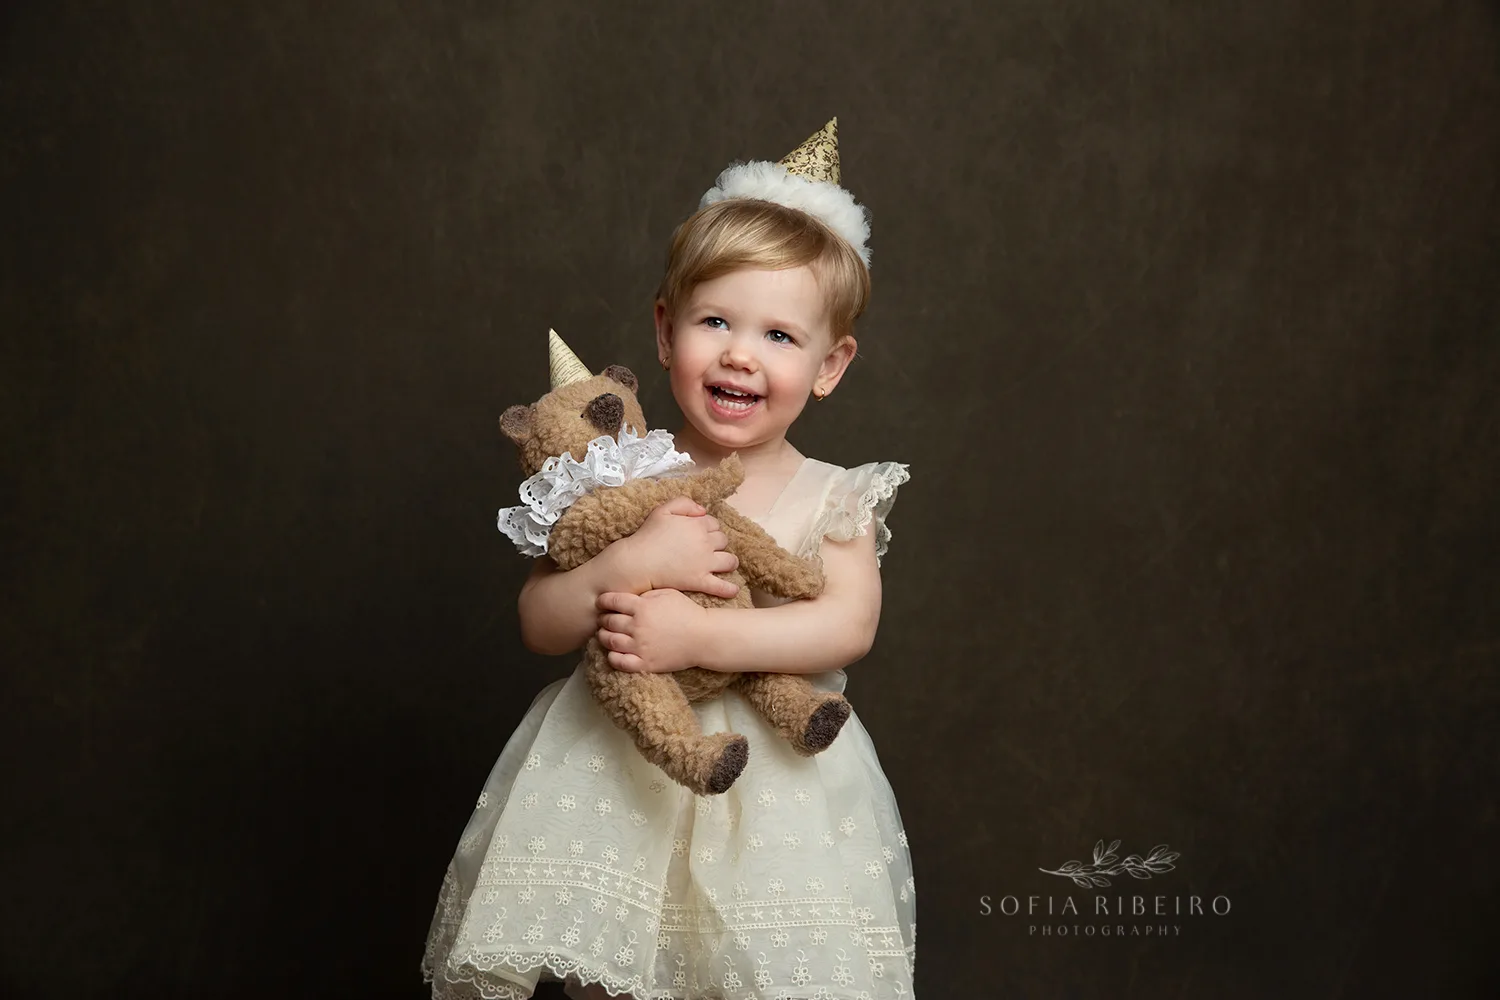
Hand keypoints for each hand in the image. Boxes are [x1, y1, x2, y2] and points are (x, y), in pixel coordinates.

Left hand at [595, 589, 707, 672]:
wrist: (704, 637)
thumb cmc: (687, 613)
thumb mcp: (668, 594)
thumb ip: (646, 594)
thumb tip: (628, 596)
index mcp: (642, 607)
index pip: (612, 601)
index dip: (603, 601)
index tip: (602, 602)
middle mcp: (638, 626)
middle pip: (608, 621)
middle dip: (603, 619)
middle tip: (604, 619)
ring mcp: (640, 646)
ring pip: (609, 641)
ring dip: (604, 636)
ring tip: (607, 634)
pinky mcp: (645, 663)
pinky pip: (619, 662)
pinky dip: (612, 657)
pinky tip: (615, 652)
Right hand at [622, 496, 738, 598]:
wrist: (638, 562)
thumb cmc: (648, 536)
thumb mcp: (662, 510)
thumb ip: (684, 503)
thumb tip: (703, 510)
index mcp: (698, 525)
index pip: (714, 523)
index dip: (708, 527)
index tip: (702, 533)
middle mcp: (705, 543)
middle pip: (723, 540)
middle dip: (718, 543)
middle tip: (708, 548)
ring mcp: (705, 563)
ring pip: (729, 561)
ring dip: (729, 561)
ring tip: (725, 564)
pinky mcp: (700, 581)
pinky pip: (721, 586)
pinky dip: (729, 589)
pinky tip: (733, 590)